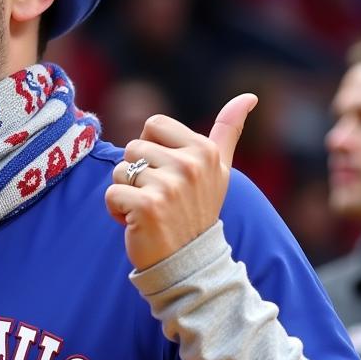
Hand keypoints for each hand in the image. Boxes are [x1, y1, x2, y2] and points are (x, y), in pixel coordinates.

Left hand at [105, 94, 256, 270]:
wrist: (190, 263)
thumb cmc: (198, 211)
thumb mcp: (219, 170)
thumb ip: (228, 130)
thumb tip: (249, 96)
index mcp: (205, 150)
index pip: (153, 124)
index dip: (152, 149)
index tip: (168, 174)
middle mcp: (190, 165)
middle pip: (133, 147)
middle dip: (136, 172)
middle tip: (158, 197)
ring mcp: (169, 186)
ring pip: (119, 170)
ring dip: (126, 192)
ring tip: (149, 210)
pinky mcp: (147, 206)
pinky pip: (111, 192)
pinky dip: (116, 210)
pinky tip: (137, 223)